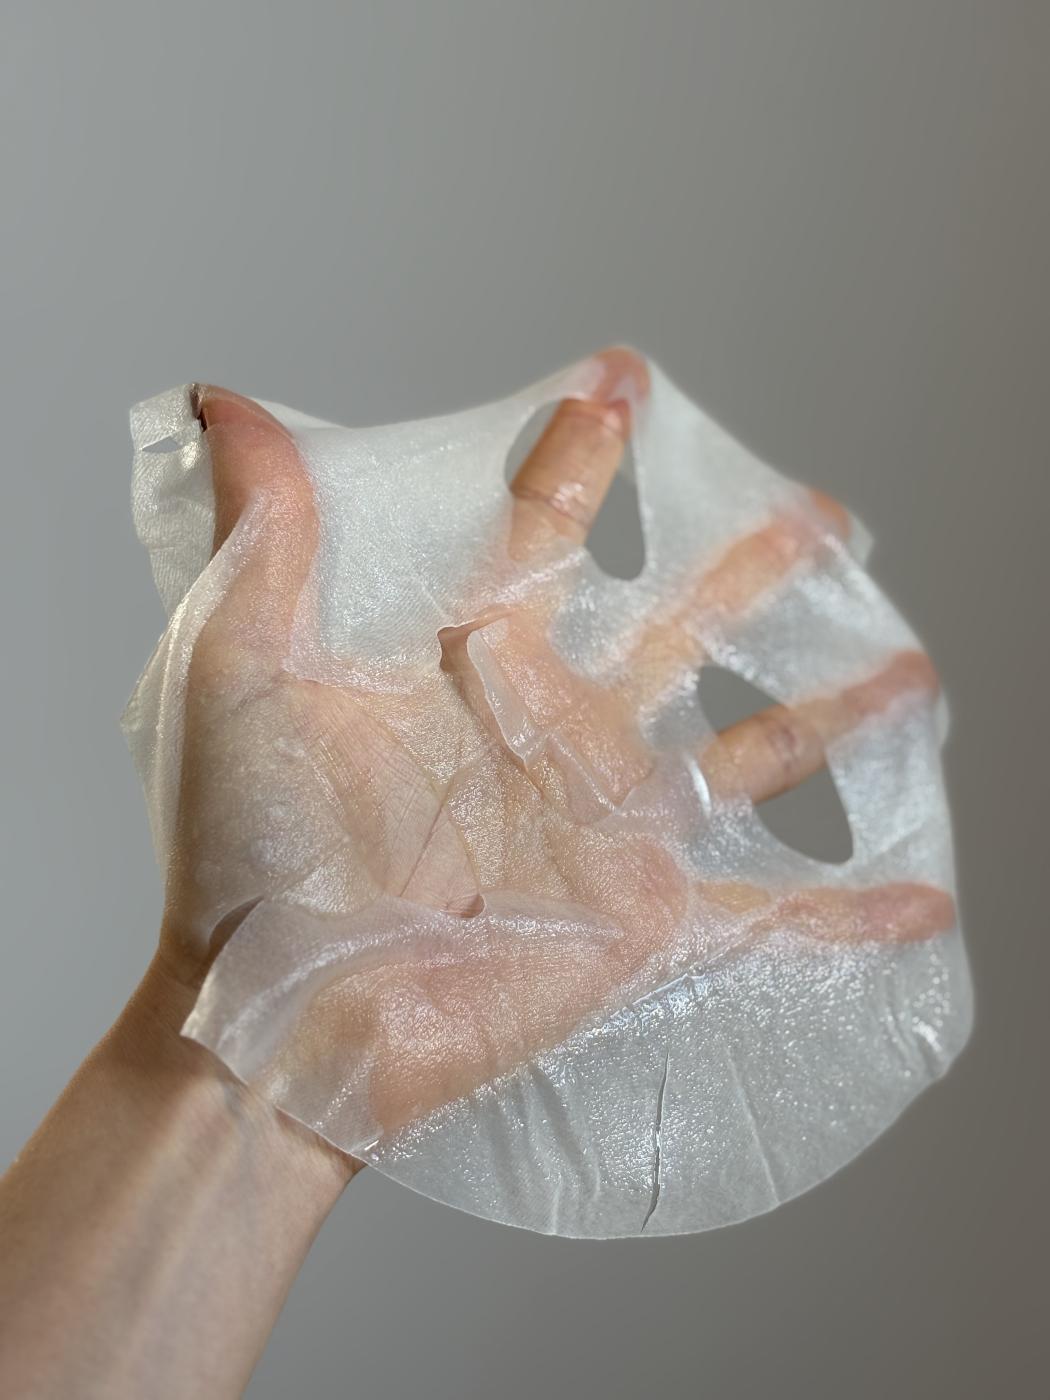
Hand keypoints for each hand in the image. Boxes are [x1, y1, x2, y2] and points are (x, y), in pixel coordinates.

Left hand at [166, 349, 951, 1139]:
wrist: (276, 1015)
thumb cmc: (245, 852)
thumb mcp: (244, 675)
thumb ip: (259, 538)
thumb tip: (228, 402)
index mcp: (470, 667)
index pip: (541, 536)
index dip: (579, 457)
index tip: (622, 381)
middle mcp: (552, 736)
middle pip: (675, 629)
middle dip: (747, 568)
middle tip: (819, 511)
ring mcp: (605, 829)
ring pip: (743, 754)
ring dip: (826, 715)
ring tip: (906, 669)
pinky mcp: (638, 923)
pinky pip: (763, 916)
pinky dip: (841, 915)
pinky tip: (915, 900)